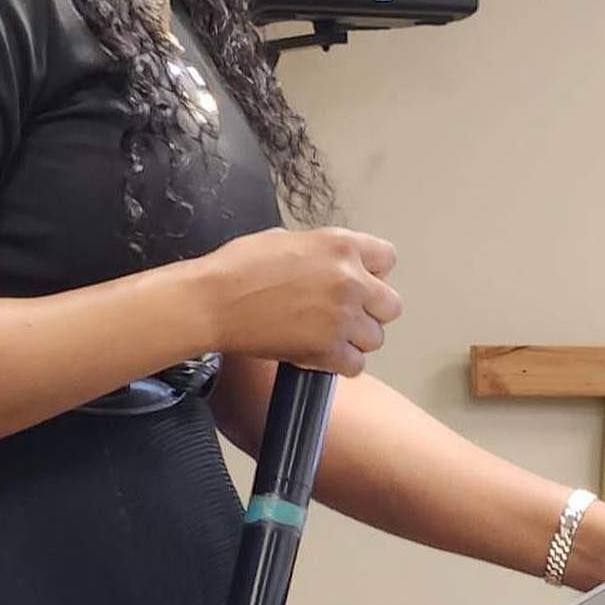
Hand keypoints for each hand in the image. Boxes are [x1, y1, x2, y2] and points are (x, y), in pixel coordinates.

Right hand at [197, 225, 401, 376]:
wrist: (213, 301)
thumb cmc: (238, 268)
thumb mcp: (286, 239)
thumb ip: (321, 251)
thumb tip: (330, 264)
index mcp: (340, 245)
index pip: (388, 258)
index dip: (372, 272)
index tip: (358, 281)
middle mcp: (350, 280)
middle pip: (390, 305)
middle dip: (369, 310)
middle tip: (343, 313)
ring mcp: (341, 317)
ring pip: (375, 338)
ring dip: (355, 339)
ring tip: (328, 335)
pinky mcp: (326, 350)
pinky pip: (355, 365)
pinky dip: (340, 363)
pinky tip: (320, 353)